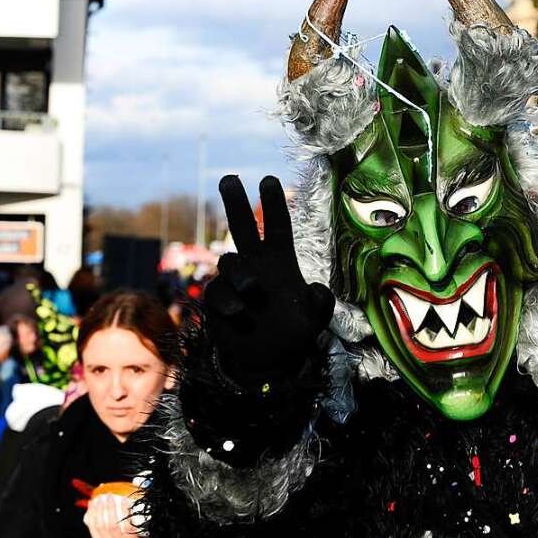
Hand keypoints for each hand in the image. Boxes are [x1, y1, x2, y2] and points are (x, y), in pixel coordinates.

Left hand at [83, 493, 142, 537]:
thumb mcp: (144, 537)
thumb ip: (140, 524)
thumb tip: (135, 504)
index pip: (126, 525)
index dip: (124, 511)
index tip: (123, 499)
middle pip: (111, 524)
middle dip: (108, 507)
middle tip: (109, 496)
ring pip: (100, 525)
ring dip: (98, 510)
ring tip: (99, 498)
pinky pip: (92, 529)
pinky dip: (91, 516)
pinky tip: (92, 507)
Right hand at [204, 176, 334, 385]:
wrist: (269, 360)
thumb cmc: (294, 333)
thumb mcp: (315, 319)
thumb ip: (321, 303)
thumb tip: (317, 289)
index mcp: (280, 262)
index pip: (276, 227)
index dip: (273, 205)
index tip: (268, 180)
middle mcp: (255, 265)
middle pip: (242, 226)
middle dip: (236, 202)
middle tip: (230, 178)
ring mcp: (234, 282)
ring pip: (229, 261)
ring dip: (242, 275)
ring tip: (254, 294)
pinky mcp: (216, 300)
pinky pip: (217, 291)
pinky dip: (229, 302)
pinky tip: (238, 315)